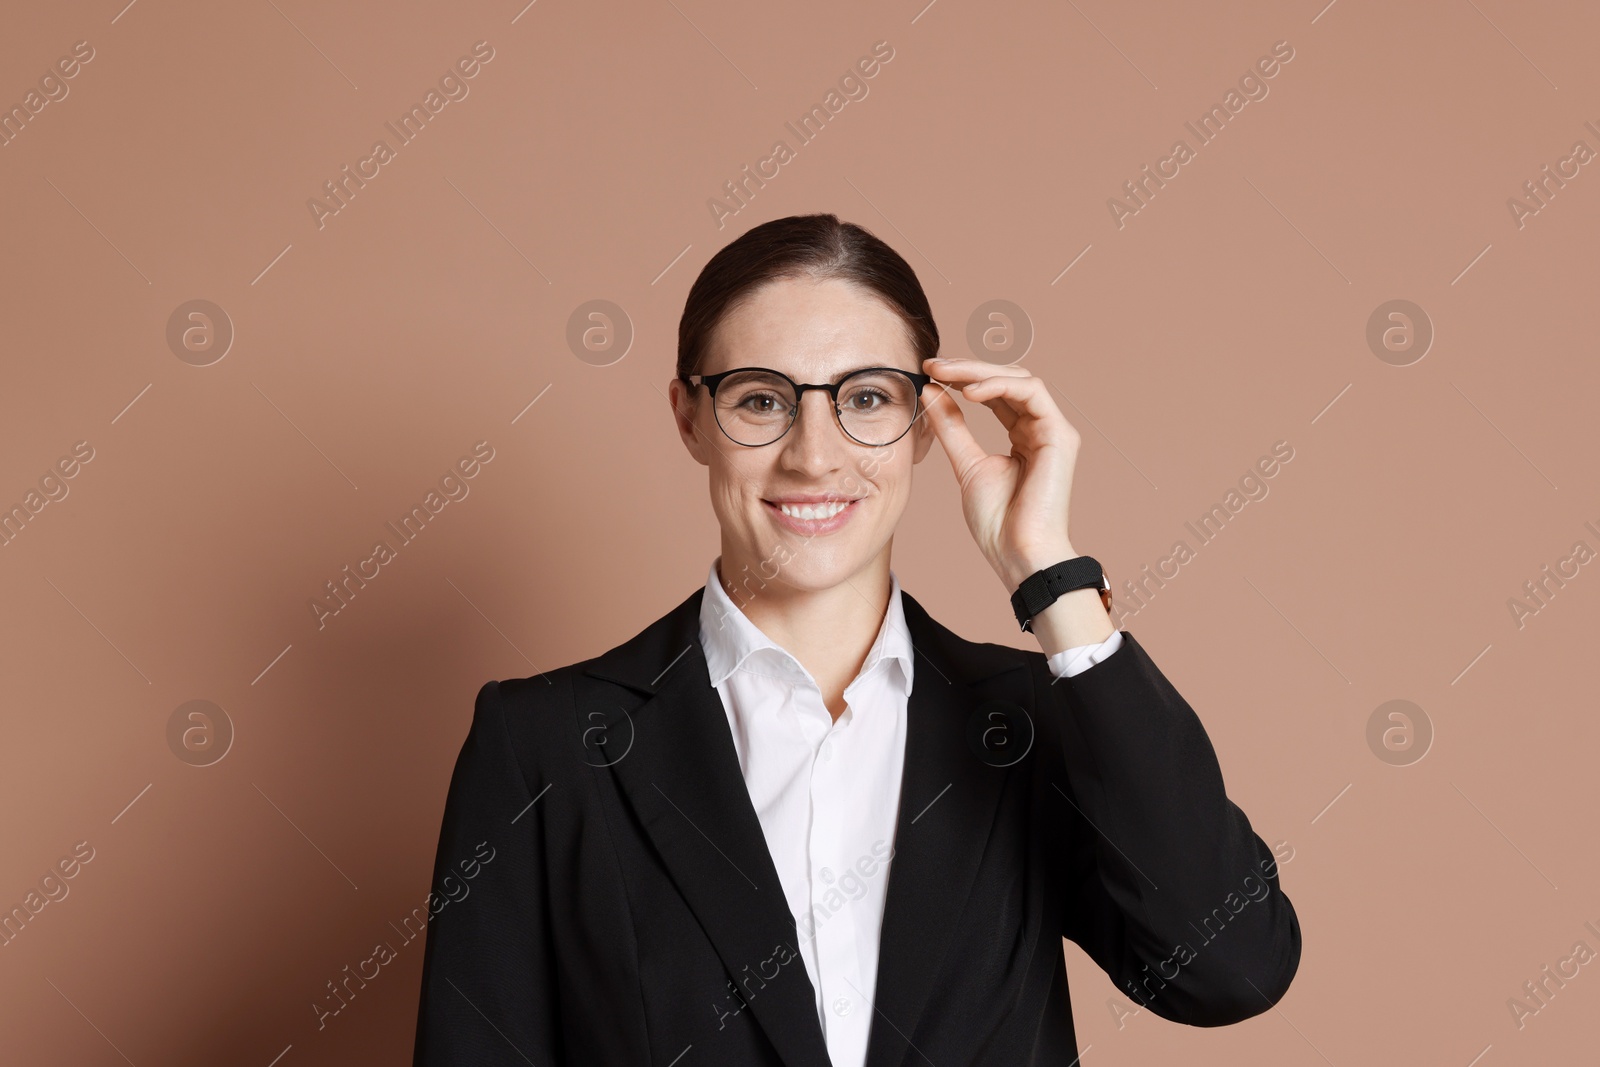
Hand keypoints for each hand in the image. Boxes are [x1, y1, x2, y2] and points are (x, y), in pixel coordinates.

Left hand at [918, 357, 1081, 591]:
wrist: (1019, 554)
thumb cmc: (997, 522)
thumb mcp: (965, 465)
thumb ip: (951, 427)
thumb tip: (931, 391)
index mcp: (1021, 436)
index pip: (994, 393)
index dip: (962, 378)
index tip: (928, 373)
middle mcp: (1040, 428)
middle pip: (1006, 379)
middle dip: (968, 368)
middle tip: (933, 365)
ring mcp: (1053, 430)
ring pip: (1019, 379)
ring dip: (979, 371)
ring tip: (946, 374)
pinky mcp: (1060, 435)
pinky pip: (1031, 392)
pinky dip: (999, 386)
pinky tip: (969, 392)